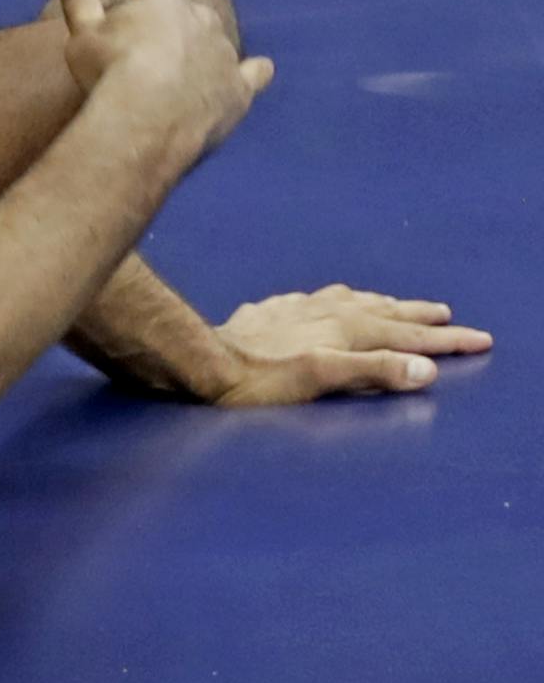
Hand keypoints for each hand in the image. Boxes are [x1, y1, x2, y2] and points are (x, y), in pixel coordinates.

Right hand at [53, 0, 271, 166]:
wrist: (144, 119)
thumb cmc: (108, 71)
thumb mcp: (82, 35)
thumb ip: (78, 2)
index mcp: (163, 0)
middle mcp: (201, 19)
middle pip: (189, 12)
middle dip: (175, 20)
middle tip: (154, 39)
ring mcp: (223, 54)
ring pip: (217, 41)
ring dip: (204, 46)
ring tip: (188, 61)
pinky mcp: (238, 88)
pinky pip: (254, 73)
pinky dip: (255, 71)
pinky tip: (258, 71)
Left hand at [209, 283, 492, 404]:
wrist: (204, 364)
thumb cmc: (261, 382)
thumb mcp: (322, 379)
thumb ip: (373, 371)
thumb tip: (425, 369)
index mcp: (343, 328)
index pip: (405, 334)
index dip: (443, 339)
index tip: (478, 339)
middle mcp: (323, 311)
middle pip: (382, 311)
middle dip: (418, 315)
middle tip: (448, 315)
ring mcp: (296, 308)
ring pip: (349, 300)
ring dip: (380, 303)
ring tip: (396, 303)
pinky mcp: (271, 312)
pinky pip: (315, 300)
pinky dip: (337, 301)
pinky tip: (327, 302)